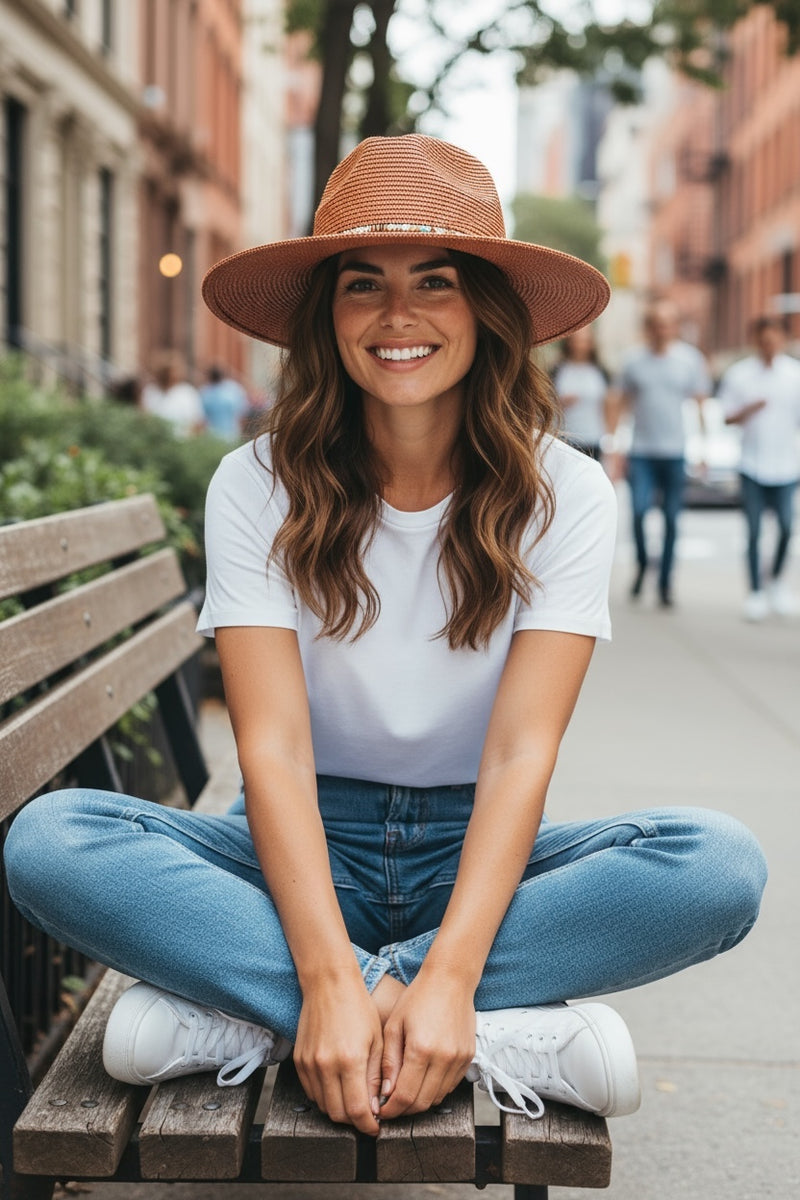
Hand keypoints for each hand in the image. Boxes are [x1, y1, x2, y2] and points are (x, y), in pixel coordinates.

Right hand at [293, 976, 383, 1134]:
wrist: (328, 984)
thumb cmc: (358, 1008)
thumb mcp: (376, 1040)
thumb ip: (376, 1076)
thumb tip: (376, 1106)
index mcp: (350, 1060)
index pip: (357, 1110)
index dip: (368, 1125)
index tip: (376, 1127)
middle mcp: (326, 1065)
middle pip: (338, 1114)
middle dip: (354, 1120)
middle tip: (366, 1114)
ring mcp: (309, 1064)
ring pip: (323, 1106)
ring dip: (339, 1110)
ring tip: (353, 1099)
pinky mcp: (298, 1061)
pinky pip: (310, 1093)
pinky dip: (324, 1097)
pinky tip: (337, 1087)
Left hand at [377, 971, 475, 1118]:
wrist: (450, 980)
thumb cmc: (418, 998)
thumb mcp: (394, 1025)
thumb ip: (389, 1062)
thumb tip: (385, 1092)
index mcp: (421, 1049)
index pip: (405, 1096)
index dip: (391, 1110)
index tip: (381, 1110)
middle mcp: (443, 1058)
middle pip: (422, 1103)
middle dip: (403, 1110)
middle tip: (391, 1106)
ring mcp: (459, 1059)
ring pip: (438, 1098)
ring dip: (420, 1102)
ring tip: (405, 1093)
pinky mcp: (469, 1058)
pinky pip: (451, 1086)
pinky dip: (435, 1090)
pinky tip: (423, 1080)